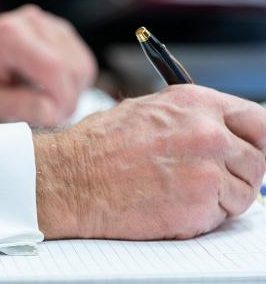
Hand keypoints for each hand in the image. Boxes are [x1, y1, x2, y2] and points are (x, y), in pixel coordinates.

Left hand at [0, 5, 96, 126]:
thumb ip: (18, 107)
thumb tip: (51, 112)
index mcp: (9, 36)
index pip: (55, 67)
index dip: (62, 99)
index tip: (53, 120)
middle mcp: (31, 22)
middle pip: (73, 67)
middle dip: (68, 100)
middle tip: (50, 118)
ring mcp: (49, 23)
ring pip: (83, 65)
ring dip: (73, 93)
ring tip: (49, 105)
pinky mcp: (60, 31)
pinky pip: (83, 62)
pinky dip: (75, 83)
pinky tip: (53, 91)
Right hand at [35, 85, 265, 239]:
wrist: (72, 179)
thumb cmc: (98, 147)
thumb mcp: (146, 111)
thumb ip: (189, 117)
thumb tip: (217, 129)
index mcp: (196, 104)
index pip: (258, 121)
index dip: (255, 140)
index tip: (248, 152)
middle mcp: (208, 133)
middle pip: (257, 159)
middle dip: (238, 172)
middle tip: (213, 179)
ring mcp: (207, 169)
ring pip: (245, 191)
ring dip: (223, 197)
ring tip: (183, 194)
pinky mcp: (200, 204)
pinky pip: (223, 215)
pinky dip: (205, 216)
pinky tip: (173, 206)